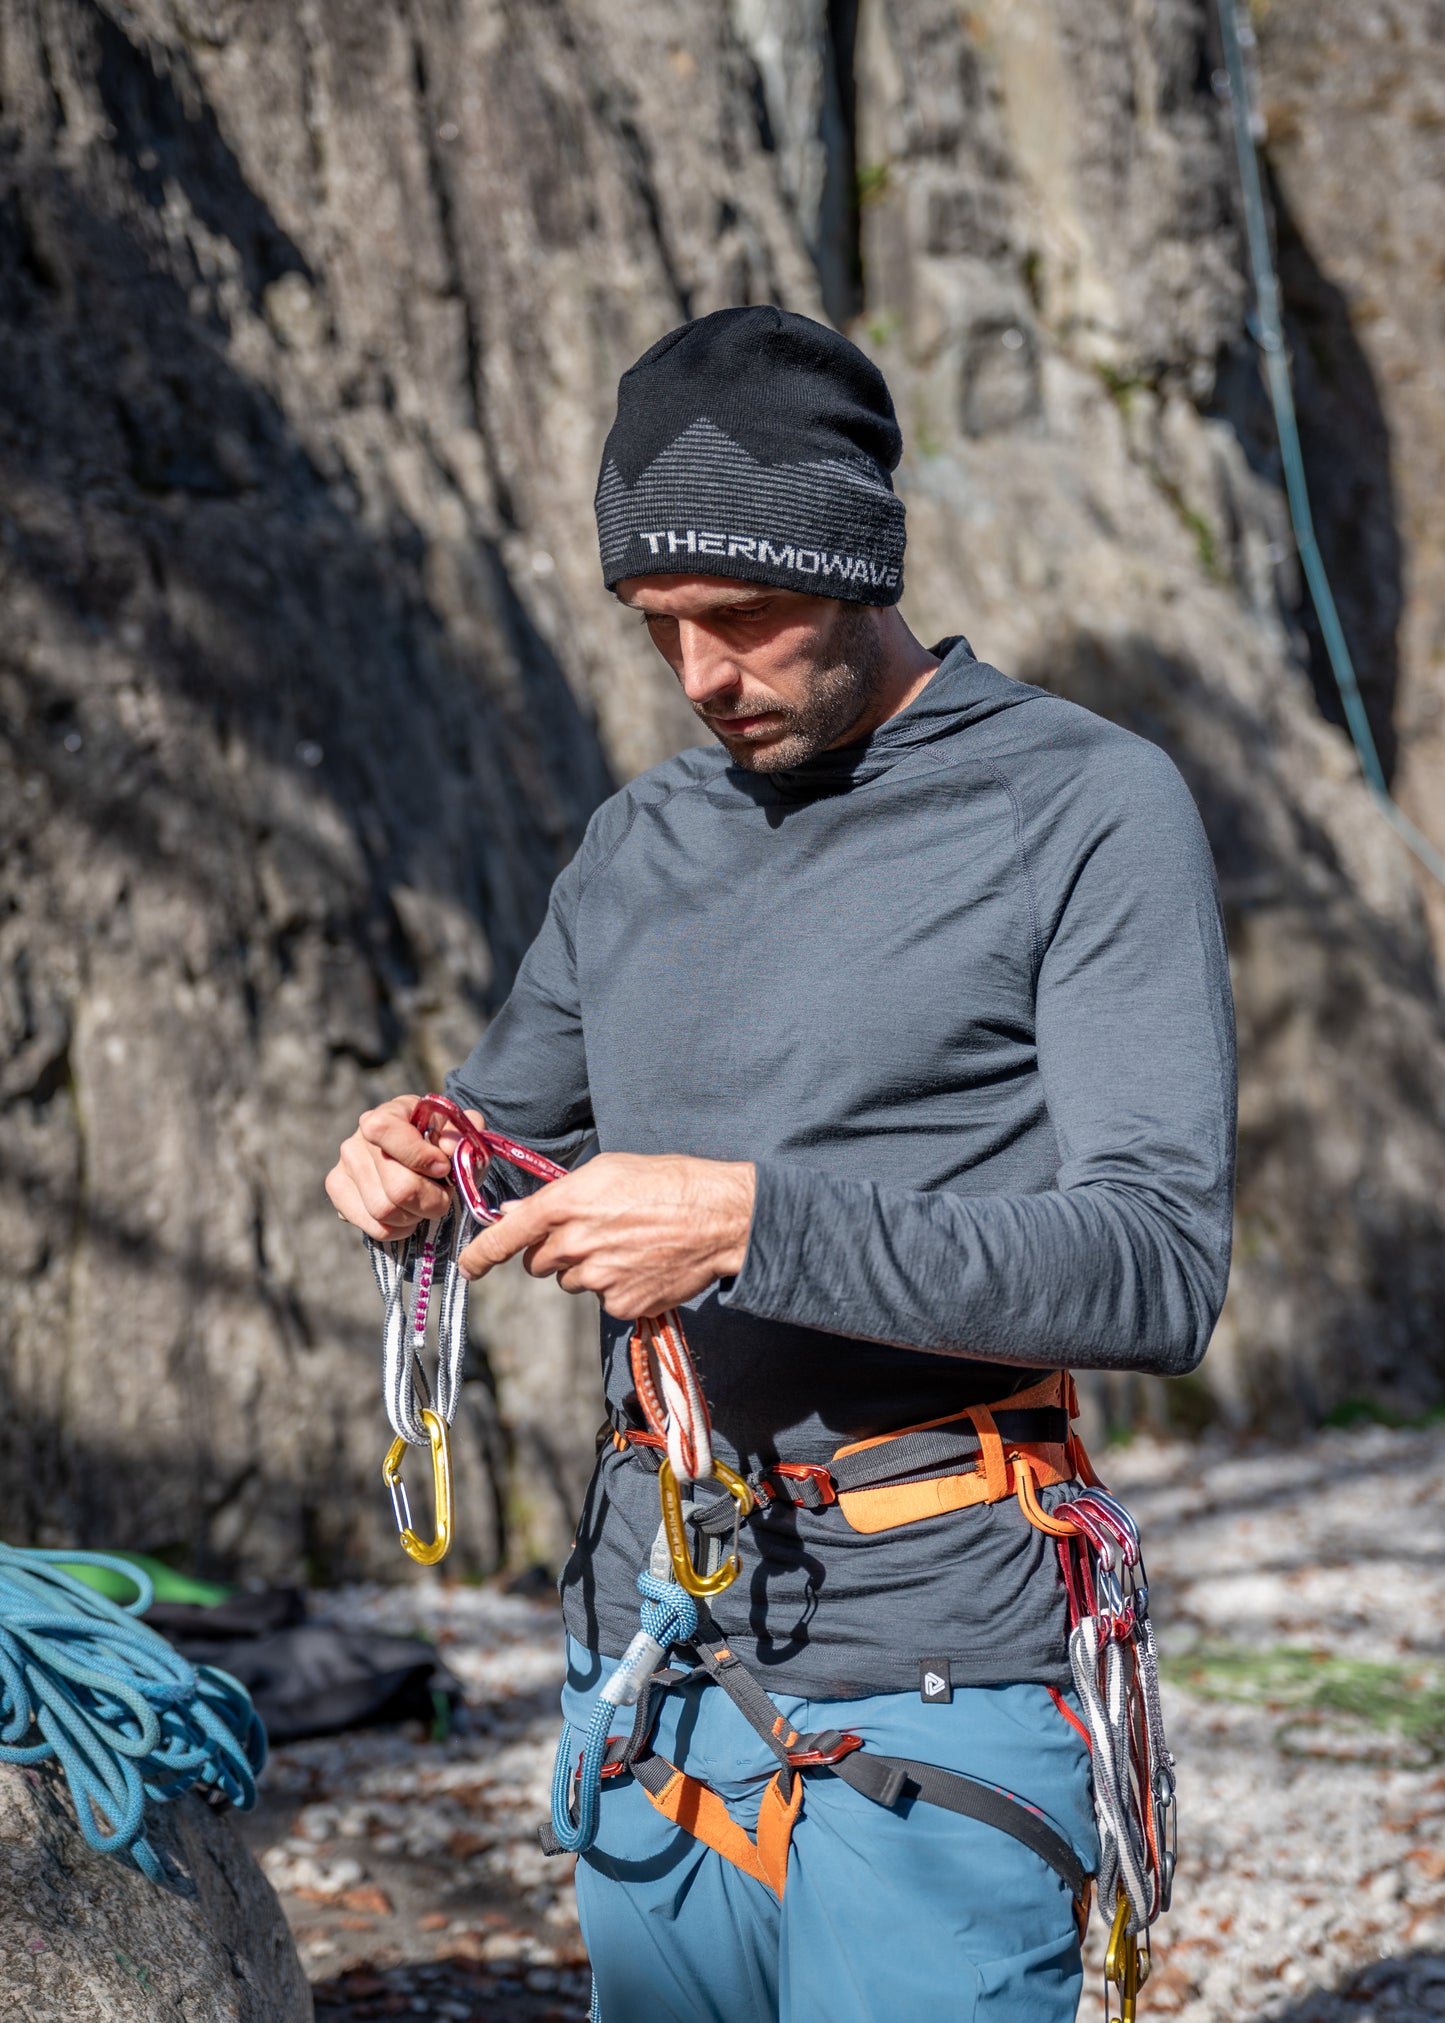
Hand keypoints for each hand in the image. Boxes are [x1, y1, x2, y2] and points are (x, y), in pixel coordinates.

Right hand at [326, 1093, 481, 1240]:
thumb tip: (448, 1147)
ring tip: (425, 1203)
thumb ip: (463, 1133)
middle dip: (432, 1199)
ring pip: (385, 1211)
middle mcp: (358, 1139)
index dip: (419, 1156)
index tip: (443, 1168)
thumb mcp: (459, 1132)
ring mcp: (344, 1166)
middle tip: (443, 1194)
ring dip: (416, 1215)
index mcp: (388, 1113)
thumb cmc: (440, 1144)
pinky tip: (408, 1215)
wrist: (418, 1157)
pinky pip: (373, 1227)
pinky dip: (399, 1229)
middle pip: (398, 1188)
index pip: (386, 1131)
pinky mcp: (338, 1192)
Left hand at [456, 1153, 755, 1319]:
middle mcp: (575, 1244)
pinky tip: (643, 1265)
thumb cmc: (667, 1182)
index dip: (480, 1254)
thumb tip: (519, 1211)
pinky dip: (617, 1287)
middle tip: (592, 1233)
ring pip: (571, 1281)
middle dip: (554, 1252)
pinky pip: (603, 1300)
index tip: (468, 1265)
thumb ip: (558, 1194)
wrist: (720, 1217)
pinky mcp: (621, 1304)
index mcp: (566, 1205)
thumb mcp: (607, 1171)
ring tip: (627, 1245)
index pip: (506, 1235)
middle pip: (538, 1263)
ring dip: (587, 1268)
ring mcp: (598, 1279)